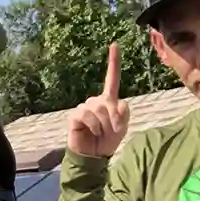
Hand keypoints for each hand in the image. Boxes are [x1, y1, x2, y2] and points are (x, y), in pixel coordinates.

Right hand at [67, 43, 130, 157]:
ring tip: (99, 134)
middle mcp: (96, 101)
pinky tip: (92, 132)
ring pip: (98, 108)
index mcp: (108, 100)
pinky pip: (87, 114)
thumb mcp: (122, 127)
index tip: (114, 44)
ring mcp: (84, 107)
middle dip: (113, 119)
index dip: (113, 62)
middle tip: (110, 132)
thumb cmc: (107, 141)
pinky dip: (93, 125)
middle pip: (108, 102)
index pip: (112, 79)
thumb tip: (117, 104)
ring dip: (103, 124)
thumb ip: (124, 113)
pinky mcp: (75, 115)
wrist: (93, 156)